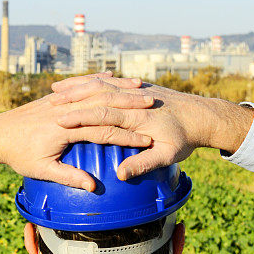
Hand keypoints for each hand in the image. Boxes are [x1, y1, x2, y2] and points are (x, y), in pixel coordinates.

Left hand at [0, 74, 155, 189]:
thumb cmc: (18, 155)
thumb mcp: (41, 170)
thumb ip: (68, 176)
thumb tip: (92, 186)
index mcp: (62, 129)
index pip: (101, 131)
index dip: (126, 136)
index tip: (148, 140)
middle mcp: (63, 110)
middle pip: (103, 104)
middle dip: (130, 103)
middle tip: (154, 104)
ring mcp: (59, 99)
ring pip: (95, 88)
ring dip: (119, 87)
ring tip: (142, 87)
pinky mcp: (56, 96)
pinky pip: (82, 83)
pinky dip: (99, 80)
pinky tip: (115, 77)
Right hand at [50, 75, 253, 178]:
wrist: (204, 115)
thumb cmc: (186, 138)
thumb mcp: (169, 155)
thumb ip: (144, 164)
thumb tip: (120, 174)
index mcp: (138, 117)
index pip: (103, 113)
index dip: (81, 117)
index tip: (60, 122)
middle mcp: (133, 100)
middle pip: (97, 94)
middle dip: (72, 97)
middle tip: (48, 102)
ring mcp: (134, 90)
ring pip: (100, 83)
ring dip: (78, 85)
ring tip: (55, 88)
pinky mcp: (136, 88)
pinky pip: (109, 80)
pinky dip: (90, 80)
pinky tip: (77, 83)